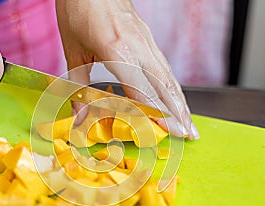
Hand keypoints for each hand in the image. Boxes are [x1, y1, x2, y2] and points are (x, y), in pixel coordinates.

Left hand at [55, 0, 198, 138]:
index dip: (158, 113)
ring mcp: (146, 41)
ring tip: (190, 122)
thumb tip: (78, 115)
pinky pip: (164, 67)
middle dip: (179, 113)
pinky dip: (173, 86)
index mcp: (118, 50)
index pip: (143, 89)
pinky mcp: (147, 38)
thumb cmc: (78, 10)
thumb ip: (78, 85)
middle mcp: (138, 46)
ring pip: (169, 76)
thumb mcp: (73, 49)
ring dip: (181, 101)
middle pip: (165, 85)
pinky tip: (175, 98)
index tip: (171, 131)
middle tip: (191, 135)